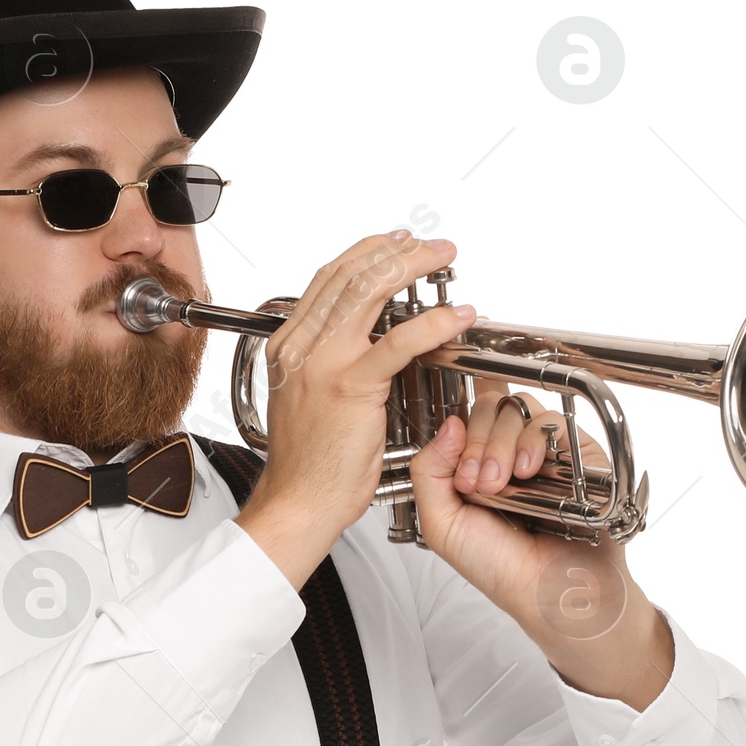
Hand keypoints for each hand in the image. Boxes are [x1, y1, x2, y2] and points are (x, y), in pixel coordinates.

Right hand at [235, 232, 476, 591]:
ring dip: (413, 268)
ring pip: (370, 292)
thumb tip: (356, 345)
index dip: (367, 253)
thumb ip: (325, 366)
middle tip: (429, 247)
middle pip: (349, 273)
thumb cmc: (309, 465)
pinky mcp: (351, 387)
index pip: (329, 279)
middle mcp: (302, 347)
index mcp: (289, 347)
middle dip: (395, 250)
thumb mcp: (306, 400)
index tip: (397, 244)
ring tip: (443, 262)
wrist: (298, 501)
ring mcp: (324, 364)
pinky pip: (398, 342)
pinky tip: (456, 318)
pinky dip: (433, 323)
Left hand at [411, 382, 673, 711]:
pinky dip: (533, 441)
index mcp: (476, 466)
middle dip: (478, 441)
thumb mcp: (442, 524)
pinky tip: (528, 472)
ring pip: (518, 409)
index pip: (464, 418)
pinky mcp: (577, 452)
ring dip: (502, 442)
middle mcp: (509, 454)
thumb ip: (428, 472)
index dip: (458, 435)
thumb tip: (448, 423)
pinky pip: (551, 421)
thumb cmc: (500, 568)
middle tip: (481, 482)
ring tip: (504, 484)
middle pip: (489, 406)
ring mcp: (544, 451)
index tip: (461, 476)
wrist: (550, 590)